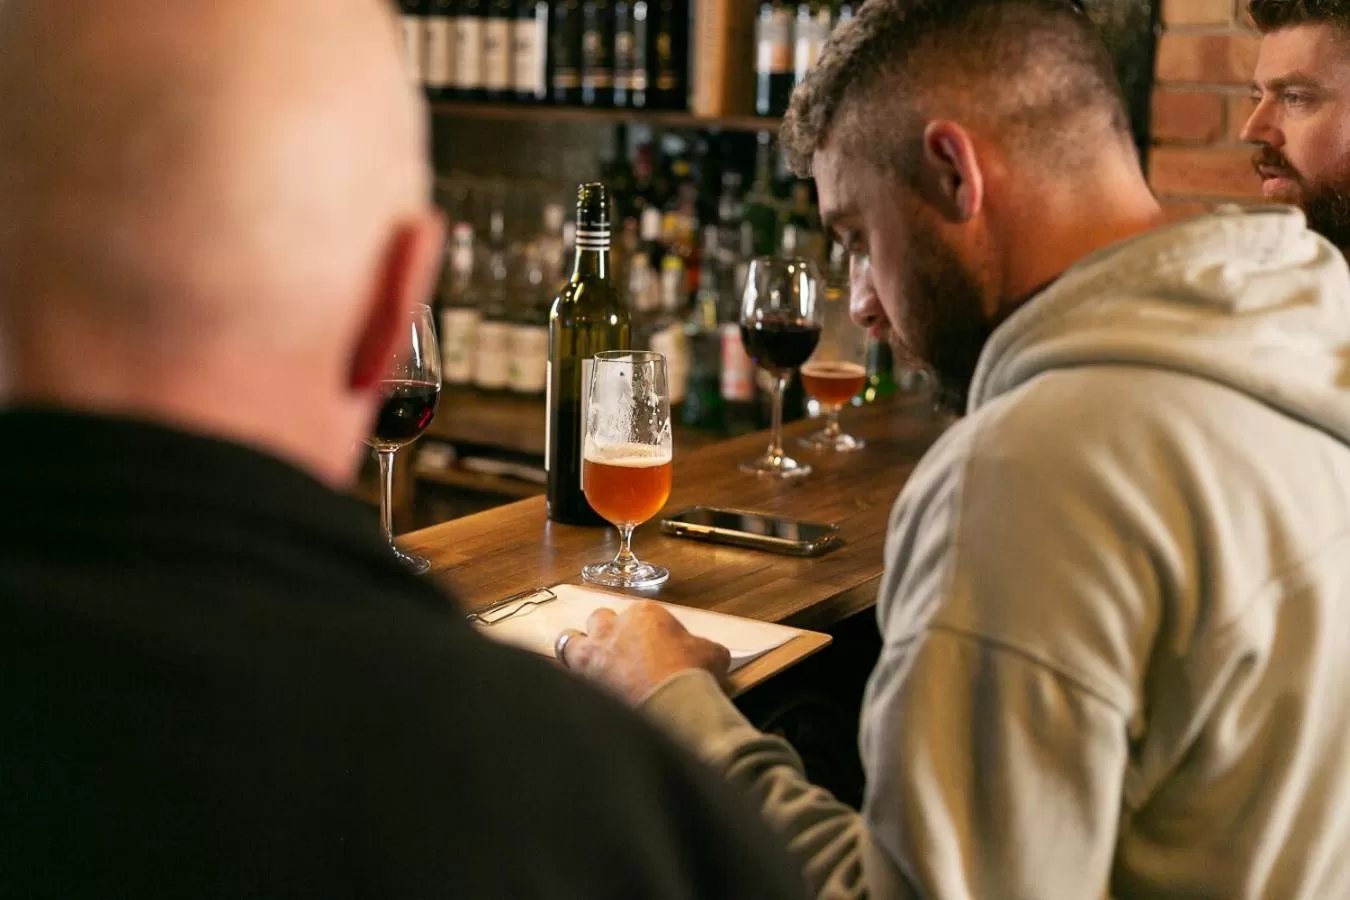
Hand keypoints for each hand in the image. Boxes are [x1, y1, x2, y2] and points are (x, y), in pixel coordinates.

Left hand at [558, 602, 730, 704]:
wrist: (673, 705)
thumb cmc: (693, 674)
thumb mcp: (712, 654)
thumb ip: (705, 648)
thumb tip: (710, 654)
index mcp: (645, 614)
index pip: (639, 615)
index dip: (645, 633)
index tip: (652, 650)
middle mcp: (613, 626)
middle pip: (600, 620)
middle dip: (607, 634)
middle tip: (620, 655)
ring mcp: (594, 651)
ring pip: (571, 639)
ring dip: (578, 649)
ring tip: (587, 664)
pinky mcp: (581, 677)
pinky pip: (563, 670)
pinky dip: (567, 677)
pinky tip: (576, 688)